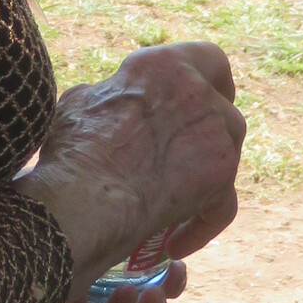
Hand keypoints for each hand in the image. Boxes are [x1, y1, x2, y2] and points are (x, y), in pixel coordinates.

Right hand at [20, 43, 245, 302]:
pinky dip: (203, 223)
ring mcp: (215, 131)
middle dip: (211, 136)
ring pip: (229, 152)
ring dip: (209, 177)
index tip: (204, 99)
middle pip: (224, 110)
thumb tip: (110, 101)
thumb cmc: (73, 151)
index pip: (209, 59)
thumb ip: (111, 95)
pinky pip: (222, 202)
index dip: (211, 82)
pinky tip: (177, 243)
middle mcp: (197, 90)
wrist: (86, 197)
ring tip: (178, 207)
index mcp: (163, 65)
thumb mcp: (81, 103)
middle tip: (188, 159)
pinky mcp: (222, 174)